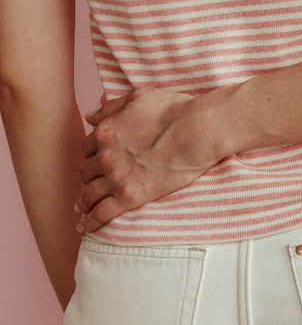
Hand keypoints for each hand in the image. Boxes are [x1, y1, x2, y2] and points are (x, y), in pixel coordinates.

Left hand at [78, 88, 205, 231]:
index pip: (87, 147)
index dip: (91, 154)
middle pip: (85, 171)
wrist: (197, 131)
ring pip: (89, 194)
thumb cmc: (173, 110)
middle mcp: (105, 156)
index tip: (96, 160)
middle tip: (92, 183)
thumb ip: (110, 107)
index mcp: (105, 132)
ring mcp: (116, 178)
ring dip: (83, 202)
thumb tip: (89, 117)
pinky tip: (85, 227)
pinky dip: (90, 222)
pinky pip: (101, 214)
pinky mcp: (130, 197)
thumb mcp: (138, 98)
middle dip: (88, 177)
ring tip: (82, 207)